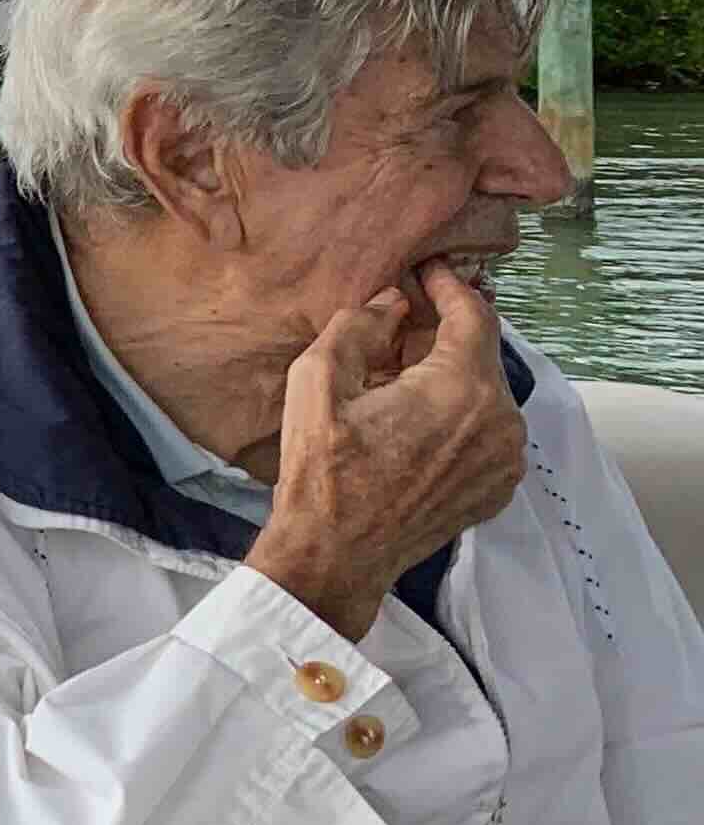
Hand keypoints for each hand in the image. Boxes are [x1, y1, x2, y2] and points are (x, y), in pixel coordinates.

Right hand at [250, 264, 525, 641]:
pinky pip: (488, 430)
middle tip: (396, 328)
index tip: (426, 271)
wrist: (337, 554)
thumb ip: (359, 326)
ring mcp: (507, 458)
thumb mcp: (317, 380)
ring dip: (451, 376)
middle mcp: (502, 421)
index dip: (449, 285)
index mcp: (464, 388)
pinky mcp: (500, 486)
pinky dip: (460, 415)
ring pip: (486, 392)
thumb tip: (390, 303)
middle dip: (442, 334)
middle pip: (480, 353)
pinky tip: (416, 423)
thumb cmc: (322, 469)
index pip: (474, 314)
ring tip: (401, 380)